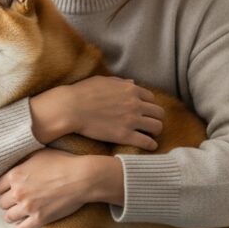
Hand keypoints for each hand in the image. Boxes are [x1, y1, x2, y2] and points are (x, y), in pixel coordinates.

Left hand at [0, 149, 120, 227]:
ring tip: (16, 213)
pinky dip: (20, 227)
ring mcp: (28, 207)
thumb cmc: (62, 162)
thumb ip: (22, 161)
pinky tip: (22, 224)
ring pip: (9, 217)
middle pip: (1, 203)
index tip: (6, 190)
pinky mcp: (39, 219)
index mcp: (15, 175)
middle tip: (13, 201)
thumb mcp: (37, 154)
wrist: (82, 178)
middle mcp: (18, 192)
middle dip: (7, 202)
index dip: (2, 189)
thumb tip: (13, 163)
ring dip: (11, 215)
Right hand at [30, 76, 163, 149]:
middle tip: (150, 124)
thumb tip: (132, 83)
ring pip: (157, 127)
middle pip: (158, 113)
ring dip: (155, 131)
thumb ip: (120, 82)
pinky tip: (149, 146)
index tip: (145, 111)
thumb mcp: (102, 81)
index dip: (149, 105)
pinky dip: (151, 145)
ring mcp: (131, 120)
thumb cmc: (82, 92)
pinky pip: (147, 142)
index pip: (151, 98)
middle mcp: (135, 104)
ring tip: (150, 135)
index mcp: (130, 89)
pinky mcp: (125, 135)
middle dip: (156, 118)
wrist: (70, 108)